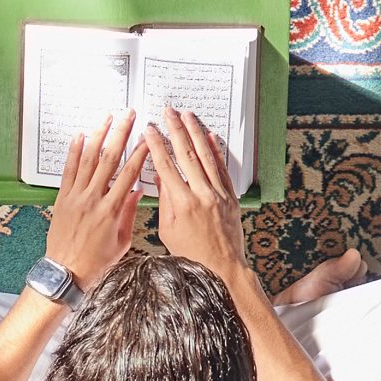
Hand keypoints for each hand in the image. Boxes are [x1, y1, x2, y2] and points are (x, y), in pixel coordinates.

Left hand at [45, 110, 145, 291]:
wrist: (66, 271)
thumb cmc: (96, 261)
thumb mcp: (121, 241)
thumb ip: (128, 213)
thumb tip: (136, 191)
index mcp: (111, 210)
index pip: (129, 174)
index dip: (139, 153)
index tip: (147, 138)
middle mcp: (93, 199)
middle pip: (109, 159)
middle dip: (121, 134)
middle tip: (128, 115)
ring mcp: (76, 197)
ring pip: (88, 159)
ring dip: (98, 136)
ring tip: (107, 118)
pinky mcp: (62, 198)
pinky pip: (68, 170)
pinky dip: (74, 152)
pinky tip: (80, 136)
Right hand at [146, 108, 250, 293]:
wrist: (223, 268)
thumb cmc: (191, 255)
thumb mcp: (167, 230)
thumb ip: (164, 201)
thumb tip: (160, 178)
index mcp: (181, 203)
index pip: (166, 166)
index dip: (156, 145)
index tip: (150, 130)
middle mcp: (201, 194)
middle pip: (186, 154)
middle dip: (175, 129)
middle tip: (168, 112)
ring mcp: (218, 194)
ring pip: (206, 156)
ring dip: (196, 133)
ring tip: (188, 116)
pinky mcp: (230, 197)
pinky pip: (222, 168)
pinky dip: (216, 151)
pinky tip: (210, 136)